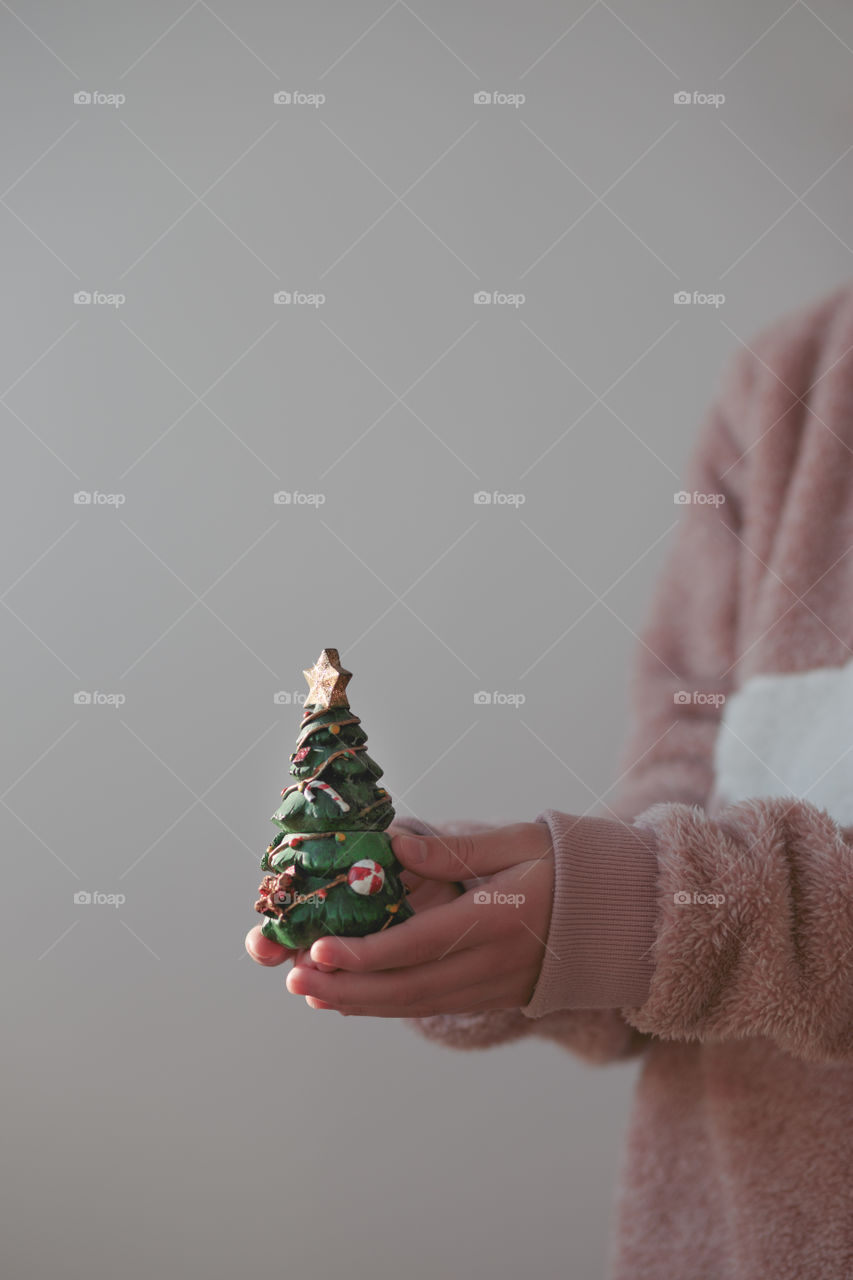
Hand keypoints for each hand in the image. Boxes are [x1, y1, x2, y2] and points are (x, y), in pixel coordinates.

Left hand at [285, 822, 553, 1016]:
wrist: (620, 915)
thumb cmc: (566, 864)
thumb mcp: (519, 841)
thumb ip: (457, 848)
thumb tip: (397, 847)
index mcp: (499, 920)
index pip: (420, 945)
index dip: (366, 953)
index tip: (319, 950)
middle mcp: (494, 965)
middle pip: (407, 988)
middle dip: (346, 986)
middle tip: (296, 978)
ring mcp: (493, 988)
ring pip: (415, 1005)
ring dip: (358, 1002)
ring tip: (309, 990)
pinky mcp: (491, 997)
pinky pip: (431, 1006)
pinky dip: (386, 1005)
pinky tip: (351, 997)